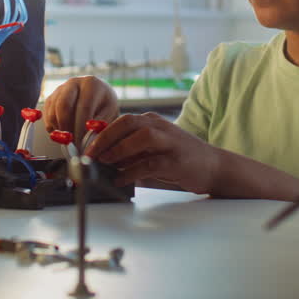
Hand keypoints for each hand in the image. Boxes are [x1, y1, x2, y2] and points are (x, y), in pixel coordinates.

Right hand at [44, 76, 118, 142]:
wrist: (98, 98)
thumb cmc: (105, 107)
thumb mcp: (109, 115)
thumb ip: (99, 127)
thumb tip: (87, 141)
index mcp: (91, 84)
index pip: (84, 107)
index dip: (81, 128)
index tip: (82, 144)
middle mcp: (74, 83)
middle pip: (63, 106)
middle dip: (67, 128)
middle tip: (72, 144)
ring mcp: (60, 89)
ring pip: (53, 112)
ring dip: (60, 130)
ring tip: (71, 140)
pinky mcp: (51, 98)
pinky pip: (47, 116)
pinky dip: (53, 128)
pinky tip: (64, 133)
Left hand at [85, 112, 220, 194]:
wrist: (213, 166)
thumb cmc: (178, 157)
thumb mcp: (152, 149)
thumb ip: (130, 150)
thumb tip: (102, 157)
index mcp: (152, 121)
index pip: (122, 120)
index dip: (101, 132)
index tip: (85, 146)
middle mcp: (160, 126)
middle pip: (129, 122)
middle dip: (105, 137)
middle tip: (90, 154)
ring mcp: (170, 142)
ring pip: (141, 137)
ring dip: (119, 149)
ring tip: (104, 162)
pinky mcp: (177, 160)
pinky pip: (151, 164)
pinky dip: (132, 171)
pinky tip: (120, 179)